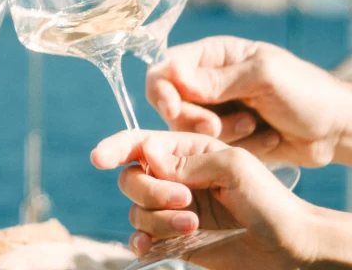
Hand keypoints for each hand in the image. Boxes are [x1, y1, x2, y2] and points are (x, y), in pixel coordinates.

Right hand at [91, 130, 312, 269]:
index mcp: (185, 151)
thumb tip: (146, 153)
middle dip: (150, 190)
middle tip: (186, 200)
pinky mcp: (173, 238)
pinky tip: (151, 245)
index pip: (140, 142)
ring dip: (158, 218)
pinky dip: (141, 241)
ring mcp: (172, 208)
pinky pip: (141, 237)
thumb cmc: (269, 200)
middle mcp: (173, 177)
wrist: (291, 247)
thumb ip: (188, 160)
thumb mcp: (234, 167)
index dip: (115, 147)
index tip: (98, 158)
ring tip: (194, 224)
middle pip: (131, 177)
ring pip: (135, 209)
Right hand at [146, 36, 351, 166]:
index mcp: (213, 56)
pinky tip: (265, 139)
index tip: (171, 109)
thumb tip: (175, 78)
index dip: (161, 89)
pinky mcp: (226, 137)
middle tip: (214, 127)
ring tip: (253, 126)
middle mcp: (207, 82)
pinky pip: (210, 148)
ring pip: (187, 129)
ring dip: (220, 132)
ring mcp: (215, 110)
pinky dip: (236, 146)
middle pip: (169, 102)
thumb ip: (218, 79)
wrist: (336, 129)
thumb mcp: (264, 77)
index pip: (166, 68)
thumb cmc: (306, 92)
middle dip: (191, 118)